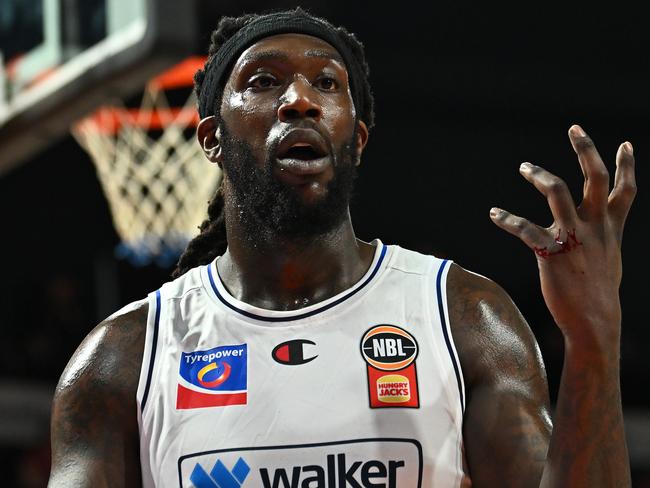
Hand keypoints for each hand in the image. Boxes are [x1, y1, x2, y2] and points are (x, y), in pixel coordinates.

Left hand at [490, 125, 635, 345]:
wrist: (594, 320)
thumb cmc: (599, 290)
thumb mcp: (610, 257)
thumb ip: (605, 235)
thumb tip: (602, 228)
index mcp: (611, 227)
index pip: (623, 190)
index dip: (626, 166)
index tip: (625, 143)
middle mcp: (595, 227)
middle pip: (595, 178)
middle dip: (586, 150)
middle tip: (574, 127)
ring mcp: (574, 237)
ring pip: (559, 193)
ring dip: (541, 175)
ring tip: (525, 167)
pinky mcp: (551, 252)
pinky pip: (526, 229)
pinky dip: (508, 219)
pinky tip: (495, 214)